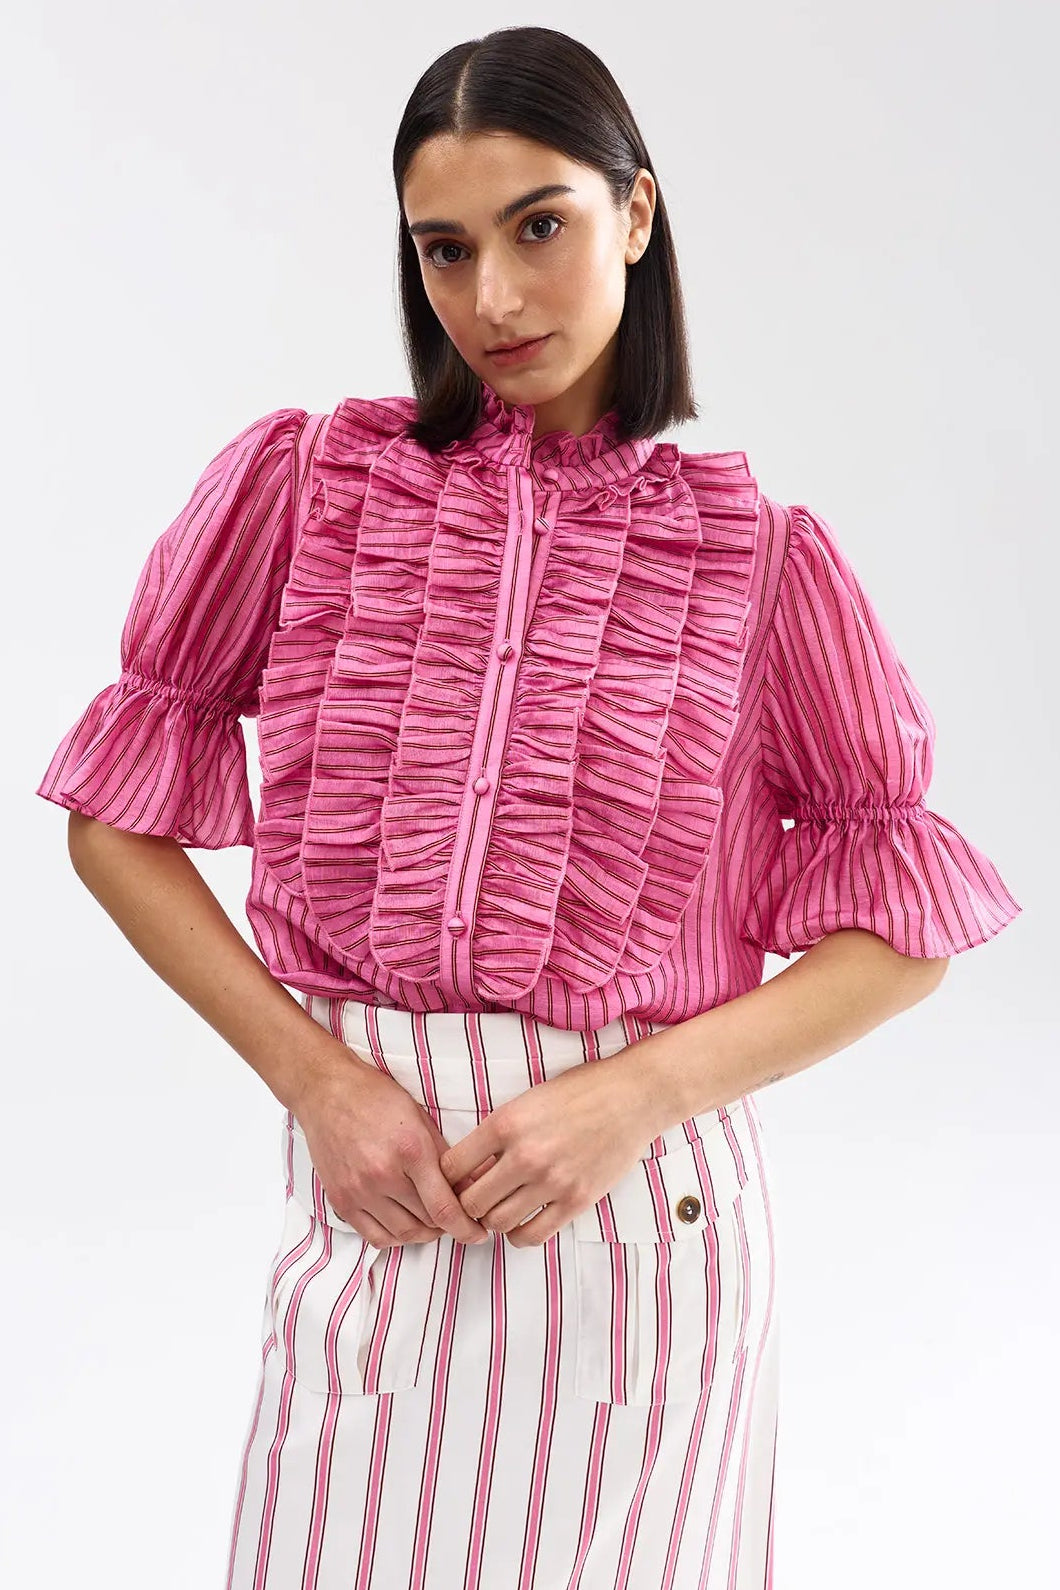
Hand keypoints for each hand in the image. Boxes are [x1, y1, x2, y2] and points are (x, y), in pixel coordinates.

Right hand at [291, 1041, 490, 1248]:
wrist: (327, 1092)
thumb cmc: (377, 1098)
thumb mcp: (421, 1118)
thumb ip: (446, 1157)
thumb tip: (474, 1186)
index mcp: (411, 1150)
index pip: (444, 1207)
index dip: (466, 1228)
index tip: (478, 1234)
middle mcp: (383, 1174)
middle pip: (427, 1223)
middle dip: (447, 1226)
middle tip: (456, 1218)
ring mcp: (359, 1190)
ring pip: (403, 1234)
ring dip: (423, 1233)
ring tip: (431, 1221)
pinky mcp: (340, 1200)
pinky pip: (374, 1236)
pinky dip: (395, 1237)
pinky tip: (404, 1223)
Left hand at [438, 1052, 657, 1247]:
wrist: (632, 1096)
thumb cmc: (578, 1092)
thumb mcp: (527, 1100)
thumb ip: (497, 1134)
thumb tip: (468, 1171)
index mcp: (505, 1123)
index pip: (451, 1168)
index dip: (447, 1179)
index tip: (456, 1181)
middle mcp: (524, 1155)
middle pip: (470, 1203)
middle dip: (466, 1205)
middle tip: (475, 1200)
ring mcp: (551, 1181)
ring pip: (497, 1223)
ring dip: (492, 1220)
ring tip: (500, 1209)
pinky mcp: (576, 1200)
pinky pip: (532, 1235)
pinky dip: (519, 1235)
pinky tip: (522, 1221)